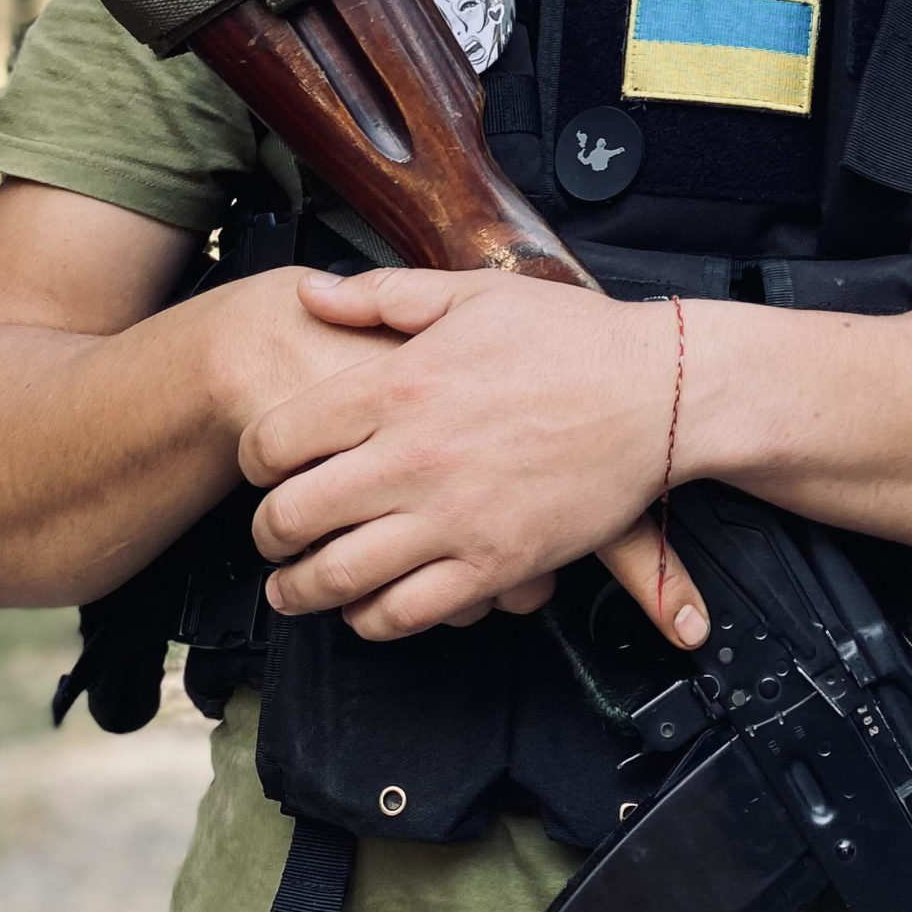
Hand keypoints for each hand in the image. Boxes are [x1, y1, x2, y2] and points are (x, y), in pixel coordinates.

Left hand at [239, 265, 709, 649]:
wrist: (657, 393)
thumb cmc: (569, 340)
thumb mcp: (470, 295)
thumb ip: (381, 296)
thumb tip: (311, 291)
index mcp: (396, 387)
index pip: (276, 440)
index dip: (253, 459)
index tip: (261, 467)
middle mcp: (412, 458)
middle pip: (291, 517)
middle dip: (265, 534)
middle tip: (268, 536)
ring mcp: (451, 518)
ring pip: (337, 578)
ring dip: (301, 590)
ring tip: (295, 586)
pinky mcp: (494, 564)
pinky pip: (406, 614)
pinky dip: (372, 619)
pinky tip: (366, 607)